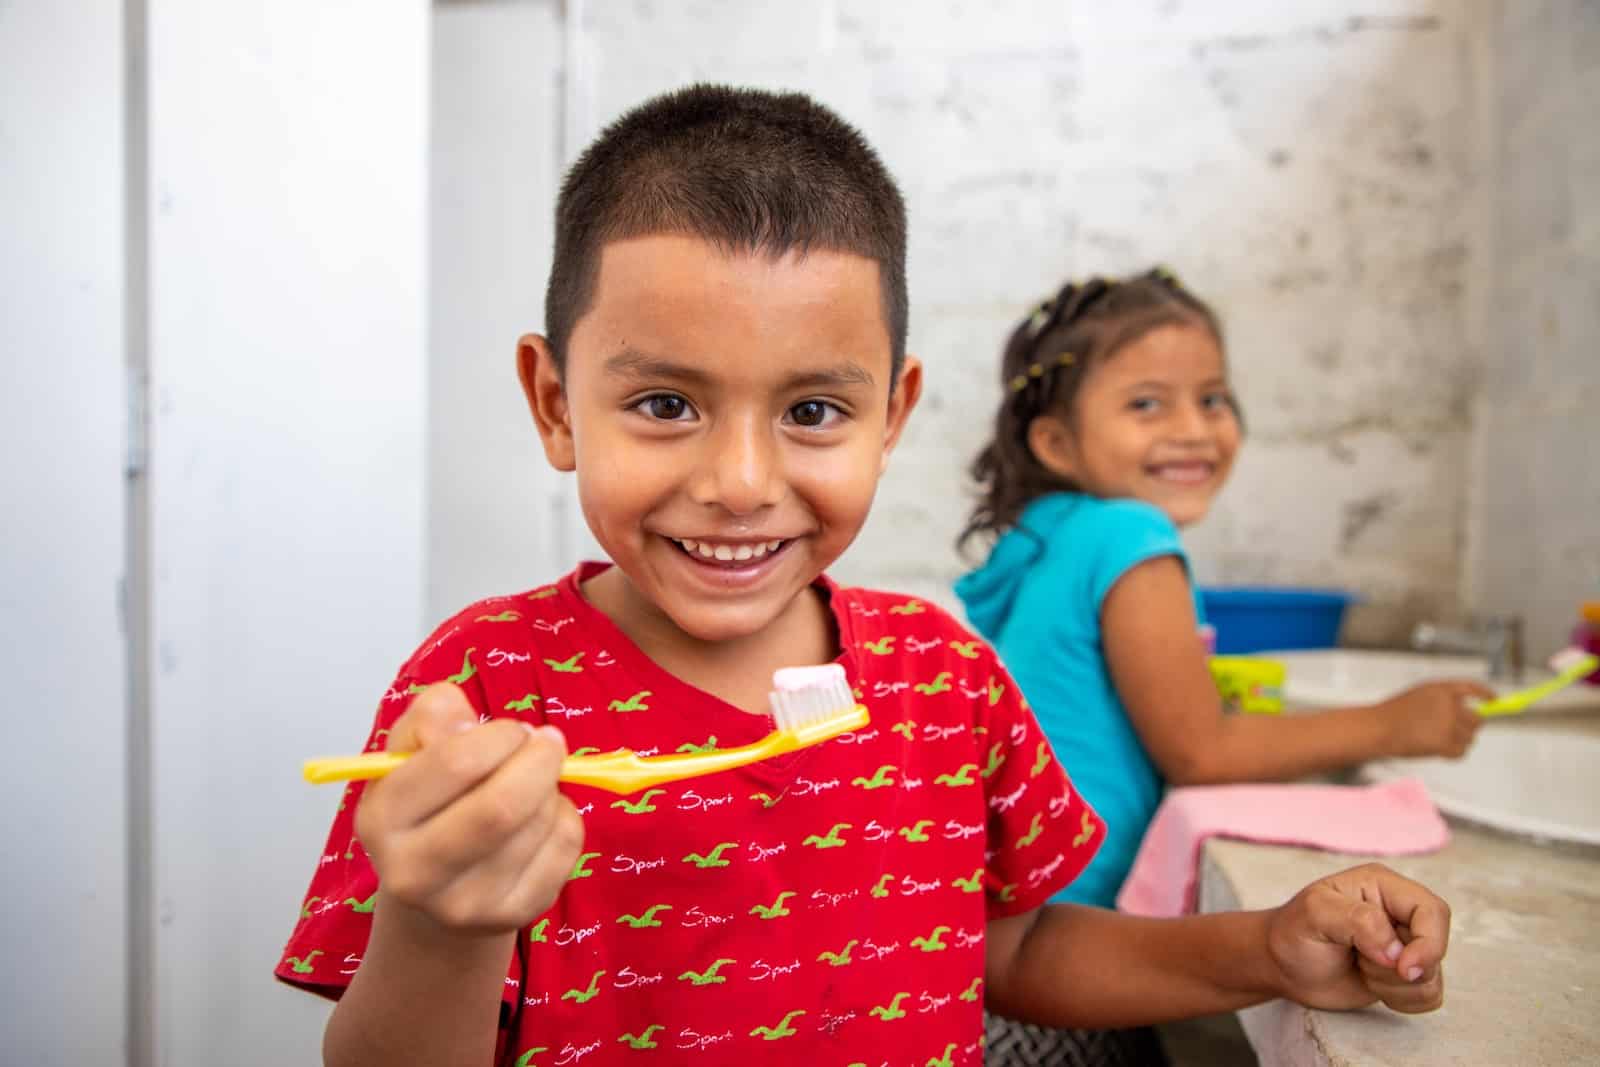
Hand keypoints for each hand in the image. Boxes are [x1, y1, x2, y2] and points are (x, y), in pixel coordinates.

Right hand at [354, 683, 582, 937]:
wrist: (434, 888)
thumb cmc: (428, 801)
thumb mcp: (413, 747)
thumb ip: (434, 714)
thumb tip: (469, 724)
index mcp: (381, 819)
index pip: (455, 761)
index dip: (500, 734)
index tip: (512, 730)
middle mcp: (415, 873)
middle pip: (502, 805)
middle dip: (540, 759)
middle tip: (546, 743)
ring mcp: (465, 904)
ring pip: (540, 822)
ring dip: (551, 786)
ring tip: (533, 783)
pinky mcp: (513, 915)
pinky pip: (565, 845)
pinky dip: (566, 816)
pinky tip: (542, 817)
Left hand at [1266, 863, 1448, 1013]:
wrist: (1282, 966)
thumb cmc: (1293, 933)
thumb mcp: (1314, 914)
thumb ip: (1357, 921)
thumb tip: (1396, 950)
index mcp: (1383, 885)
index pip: (1432, 910)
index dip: (1428, 943)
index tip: (1402, 968)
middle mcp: (1399, 912)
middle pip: (1437, 945)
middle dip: (1403, 969)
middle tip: (1364, 965)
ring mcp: (1404, 944)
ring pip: (1432, 975)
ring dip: (1395, 985)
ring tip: (1360, 968)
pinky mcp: (1404, 974)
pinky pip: (1428, 995)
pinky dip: (1402, 1000)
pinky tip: (1371, 986)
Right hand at [1378, 681, 1490, 757]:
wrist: (1379, 728)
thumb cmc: (1394, 713)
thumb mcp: (1420, 695)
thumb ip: (1444, 699)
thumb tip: (1469, 709)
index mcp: (1442, 689)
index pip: (1473, 688)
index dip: (1486, 694)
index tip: (1494, 700)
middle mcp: (1448, 705)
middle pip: (1477, 719)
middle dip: (1469, 726)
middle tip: (1453, 730)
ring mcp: (1448, 724)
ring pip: (1469, 738)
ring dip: (1457, 741)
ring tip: (1435, 739)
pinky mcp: (1445, 743)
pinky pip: (1461, 752)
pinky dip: (1451, 753)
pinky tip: (1436, 749)